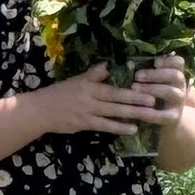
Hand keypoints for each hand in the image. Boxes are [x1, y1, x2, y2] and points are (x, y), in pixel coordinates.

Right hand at [44, 63, 172, 136]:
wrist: (40, 111)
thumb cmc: (60, 93)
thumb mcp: (77, 80)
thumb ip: (94, 74)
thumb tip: (110, 65)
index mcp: (88, 84)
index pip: (112, 84)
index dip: (128, 85)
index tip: (146, 84)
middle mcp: (90, 97)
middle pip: (116, 97)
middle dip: (136, 99)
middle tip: (153, 100)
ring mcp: (88, 112)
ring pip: (113, 112)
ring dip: (132, 114)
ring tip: (149, 114)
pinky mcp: (85, 124)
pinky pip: (105, 126)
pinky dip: (119, 128)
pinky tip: (132, 129)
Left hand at [130, 54, 193, 112]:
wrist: (165, 121)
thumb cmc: (151, 95)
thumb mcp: (151, 82)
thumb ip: (144, 73)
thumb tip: (128, 64)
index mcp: (175, 75)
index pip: (179, 62)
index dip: (168, 60)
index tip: (155, 62)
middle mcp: (180, 87)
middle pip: (175, 75)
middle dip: (155, 74)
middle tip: (137, 76)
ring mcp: (178, 102)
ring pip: (171, 92)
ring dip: (152, 88)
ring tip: (134, 88)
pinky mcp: (173, 118)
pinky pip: (164, 115)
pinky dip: (150, 112)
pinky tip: (138, 110)